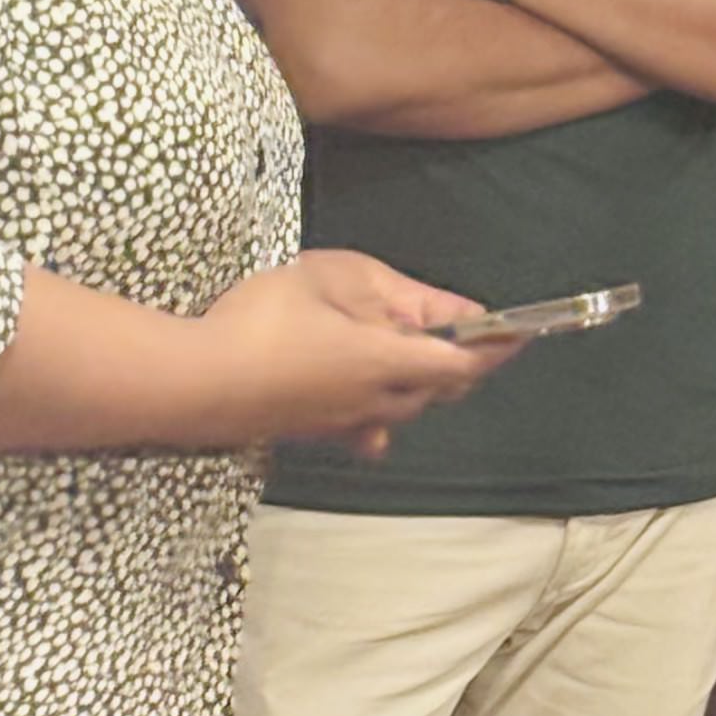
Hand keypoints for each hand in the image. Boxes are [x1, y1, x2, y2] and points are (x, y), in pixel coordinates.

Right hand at [198, 250, 521, 453]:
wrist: (194, 383)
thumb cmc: (259, 321)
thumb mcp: (323, 280)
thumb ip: (380, 293)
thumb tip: (422, 317)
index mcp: (387, 361)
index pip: (463, 362)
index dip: (497, 349)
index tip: (521, 333)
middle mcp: (376, 402)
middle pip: (438, 389)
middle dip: (455, 361)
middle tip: (455, 330)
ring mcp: (343, 425)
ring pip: (402, 410)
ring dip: (417, 383)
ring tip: (403, 349)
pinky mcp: (313, 435)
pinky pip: (365, 427)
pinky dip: (378, 409)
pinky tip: (363, 394)